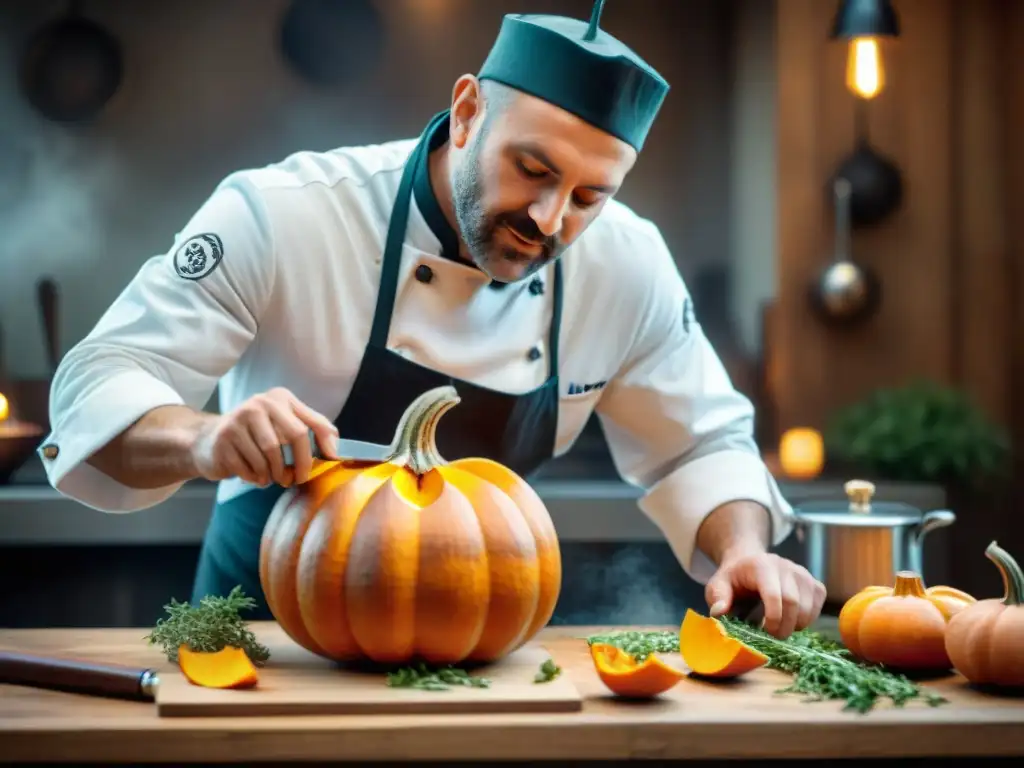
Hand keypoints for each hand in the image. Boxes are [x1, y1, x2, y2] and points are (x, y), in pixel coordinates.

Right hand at [190, 387, 338, 486]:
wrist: (210, 439)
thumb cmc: (257, 435)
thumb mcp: (286, 424)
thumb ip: (314, 430)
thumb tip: (336, 451)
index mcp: (280, 398)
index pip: (310, 424)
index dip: (322, 446)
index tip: (325, 464)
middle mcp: (259, 403)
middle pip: (292, 437)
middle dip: (298, 464)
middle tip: (295, 479)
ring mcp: (238, 419)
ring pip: (269, 456)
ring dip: (274, 475)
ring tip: (271, 477)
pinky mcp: (223, 439)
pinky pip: (249, 468)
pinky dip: (255, 478)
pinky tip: (254, 475)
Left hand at [705, 551, 825, 637]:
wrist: (748, 561)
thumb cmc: (733, 578)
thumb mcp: (717, 585)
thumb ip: (717, 597)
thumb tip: (719, 613)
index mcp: (761, 566)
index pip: (774, 594)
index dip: (772, 618)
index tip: (765, 632)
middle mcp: (785, 566)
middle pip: (794, 603)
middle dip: (784, 627)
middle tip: (773, 637)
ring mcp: (802, 573)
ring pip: (808, 607)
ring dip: (796, 625)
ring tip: (780, 627)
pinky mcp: (813, 582)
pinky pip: (818, 605)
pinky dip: (807, 619)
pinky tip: (791, 619)